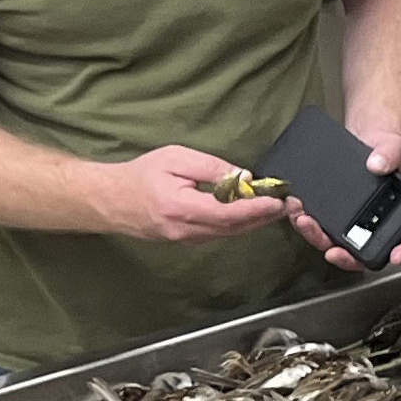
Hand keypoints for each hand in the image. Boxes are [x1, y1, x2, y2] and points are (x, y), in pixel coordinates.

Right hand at [103, 145, 296, 242]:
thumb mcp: (176, 159)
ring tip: (277, 209)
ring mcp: (186, 241)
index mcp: (182, 208)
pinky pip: (219, 235)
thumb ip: (210, 168)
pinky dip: (238, 225)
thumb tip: (242, 178)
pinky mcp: (186, 242)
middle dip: (264, 218)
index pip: (229, 213)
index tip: (279, 202)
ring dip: (254, 223)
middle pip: (235, 228)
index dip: (257, 209)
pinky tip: (252, 215)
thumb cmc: (140, 174)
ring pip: (229, 234)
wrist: (109, 200)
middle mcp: (186, 231)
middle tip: (290, 207)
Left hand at [293, 127, 400, 272]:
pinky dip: (305, 221)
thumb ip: (390, 155)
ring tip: (303, 220)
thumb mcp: (392, 147)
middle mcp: (373, 223)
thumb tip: (377, 164)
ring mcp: (351, 221)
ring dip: (317, 237)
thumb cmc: (384, 149)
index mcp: (397, 213)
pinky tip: (296, 207)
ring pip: (335, 243)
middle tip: (332, 250)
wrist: (365, 139)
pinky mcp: (331, 214)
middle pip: (362, 251)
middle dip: (344, 254)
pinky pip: (319, 225)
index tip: (394, 256)